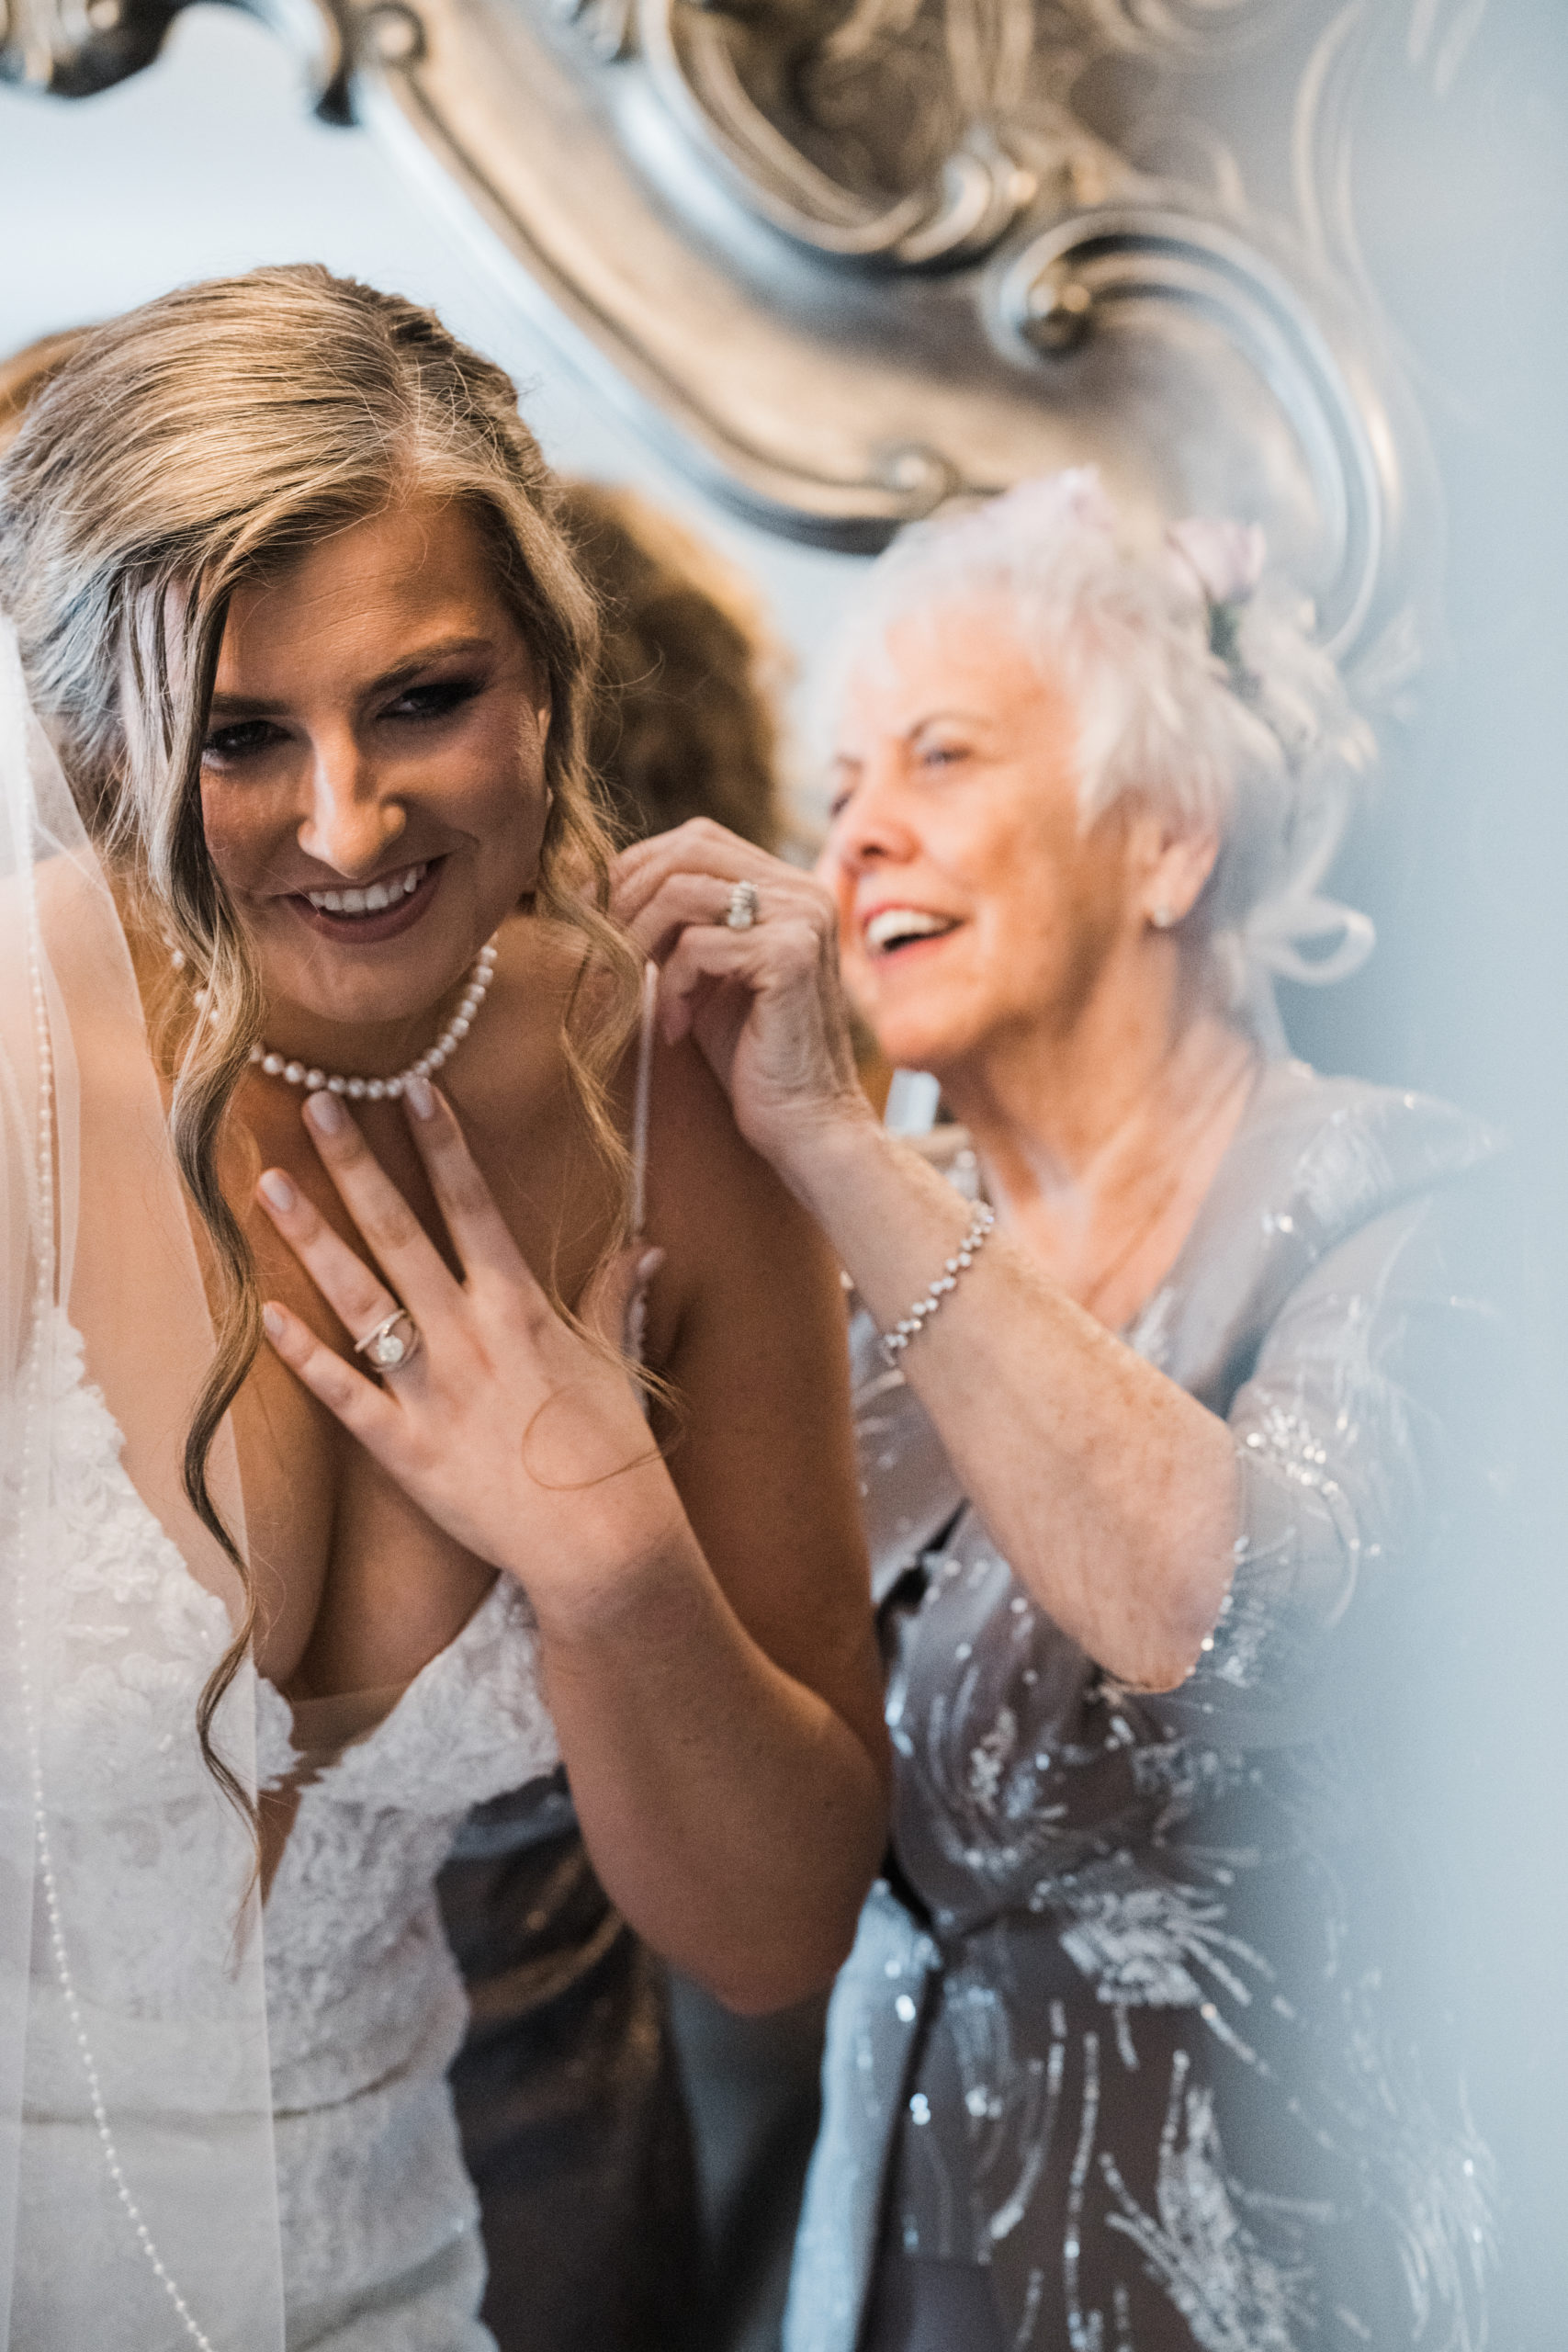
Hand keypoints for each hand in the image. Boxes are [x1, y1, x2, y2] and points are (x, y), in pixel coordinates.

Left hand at [256, 1082, 683, 1631]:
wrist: (602, 1543)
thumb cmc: (615, 1453)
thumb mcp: (618, 1362)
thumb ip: (617, 1297)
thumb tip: (645, 1247)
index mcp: (521, 1309)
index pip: (474, 1207)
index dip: (441, 1145)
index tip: (410, 1089)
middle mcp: (469, 1336)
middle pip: (401, 1234)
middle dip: (357, 1166)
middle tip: (317, 1107)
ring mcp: (430, 1391)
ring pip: (359, 1299)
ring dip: (313, 1238)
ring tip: (271, 1184)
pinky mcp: (403, 1449)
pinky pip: (343, 1393)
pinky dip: (303, 1354)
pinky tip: (266, 1313)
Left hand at [612, 819, 870, 1177]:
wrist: (805, 1123)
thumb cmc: (751, 1055)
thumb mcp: (705, 975)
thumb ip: (676, 926)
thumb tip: (600, 887)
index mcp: (788, 887)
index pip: (697, 840)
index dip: (635, 866)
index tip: (588, 910)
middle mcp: (803, 891)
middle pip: (687, 852)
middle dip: (627, 896)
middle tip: (598, 948)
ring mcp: (802, 920)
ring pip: (683, 893)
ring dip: (638, 944)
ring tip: (631, 991)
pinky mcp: (791, 958)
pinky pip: (697, 947)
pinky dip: (672, 987)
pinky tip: (679, 1028)